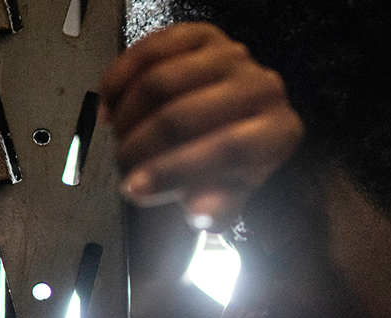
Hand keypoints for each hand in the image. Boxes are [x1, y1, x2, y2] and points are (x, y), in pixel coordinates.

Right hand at [99, 23, 303, 229]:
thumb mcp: (229, 199)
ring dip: (128, 115)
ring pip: (160, 81)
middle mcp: (263, 87)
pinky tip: (110, 104)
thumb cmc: (232, 166)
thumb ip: (217, 210)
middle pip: (185, 114)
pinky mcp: (202, 35)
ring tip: (119, 138)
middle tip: (121, 166)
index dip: (174, 171)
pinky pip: (149, 50)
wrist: (232, 125)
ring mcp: (232, 56)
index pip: (227, 149)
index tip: (136, 188)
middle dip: (142, 146)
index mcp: (279, 132)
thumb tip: (198, 210)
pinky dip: (120, 78)